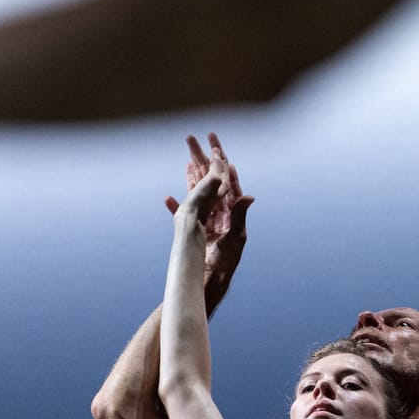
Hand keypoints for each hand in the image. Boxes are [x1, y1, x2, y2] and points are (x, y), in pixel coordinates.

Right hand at [164, 133, 253, 312]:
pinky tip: (168, 197)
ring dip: (191, 174)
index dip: (220, 159)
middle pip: (209, 178)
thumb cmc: (227, 262)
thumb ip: (240, 215)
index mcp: (231, 209)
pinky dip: (176, 205)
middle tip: (192, 138)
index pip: (226, 178)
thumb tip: (250, 195)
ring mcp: (206, 218)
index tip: (214, 142)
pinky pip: (183, 213)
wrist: (213, 280)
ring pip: (197, 190)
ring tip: (185, 157)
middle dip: (201, 158)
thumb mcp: (236, 237)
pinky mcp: (194, 229)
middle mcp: (219, 210)